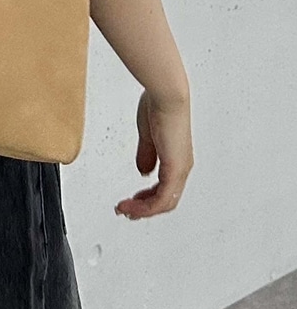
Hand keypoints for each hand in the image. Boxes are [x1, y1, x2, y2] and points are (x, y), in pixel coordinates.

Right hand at [115, 89, 193, 220]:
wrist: (167, 97)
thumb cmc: (159, 107)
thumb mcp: (149, 135)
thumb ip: (147, 154)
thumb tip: (144, 172)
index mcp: (176, 159)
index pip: (164, 190)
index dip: (147, 199)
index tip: (131, 202)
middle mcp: (181, 167)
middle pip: (165, 201)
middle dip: (143, 208)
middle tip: (126, 211)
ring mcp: (179, 169)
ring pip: (164, 202)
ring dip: (143, 209)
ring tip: (126, 209)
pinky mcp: (175, 168)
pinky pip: (163, 197)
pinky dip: (147, 205)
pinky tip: (134, 204)